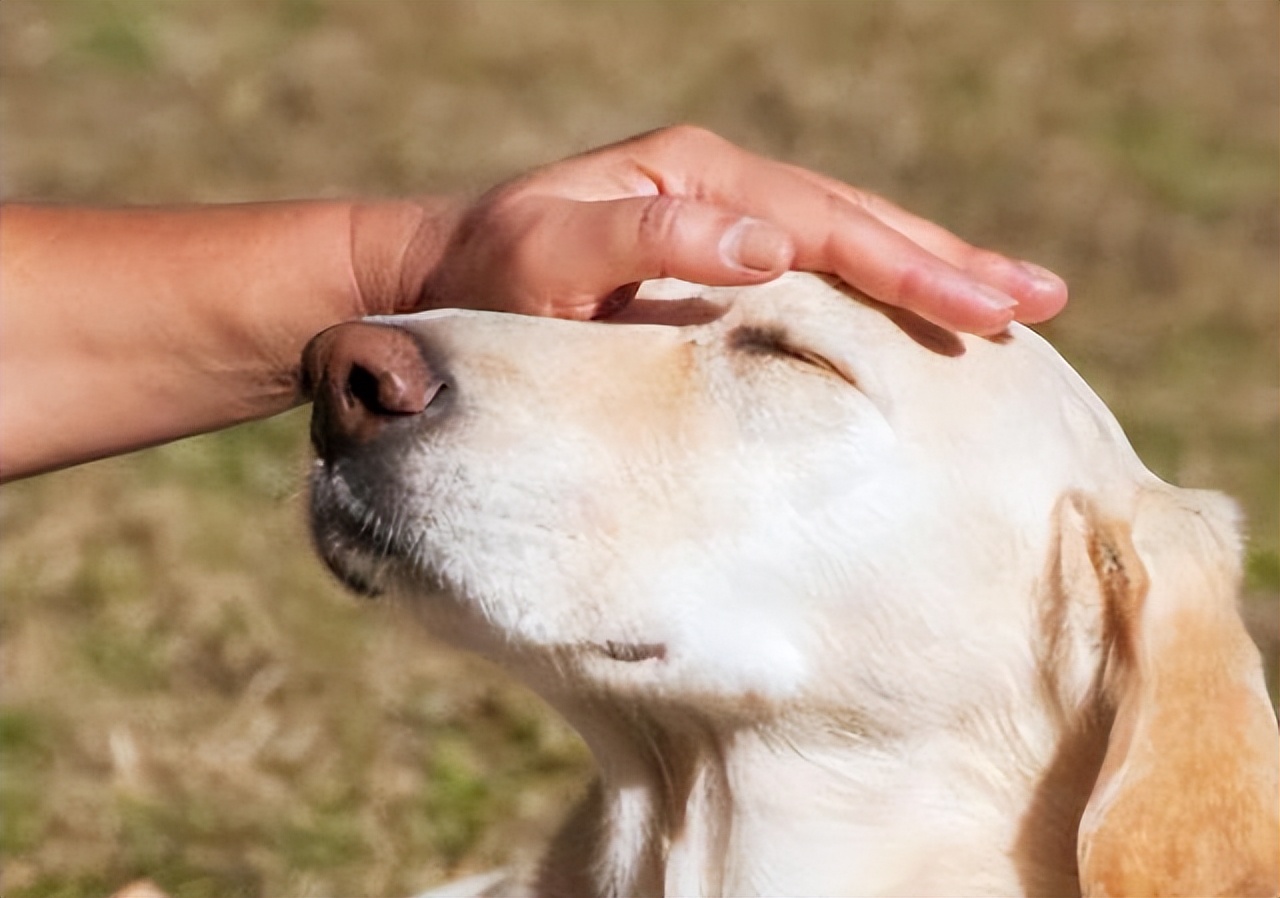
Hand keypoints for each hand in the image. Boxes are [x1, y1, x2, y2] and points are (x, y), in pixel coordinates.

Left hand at [369, 126, 1066, 334]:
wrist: (440, 278)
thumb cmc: (488, 279)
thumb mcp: (550, 255)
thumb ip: (650, 240)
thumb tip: (772, 247)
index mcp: (697, 177)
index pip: (827, 224)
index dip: (912, 267)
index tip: (989, 306)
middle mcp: (720, 185)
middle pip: (860, 222)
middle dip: (951, 264)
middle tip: (1042, 301)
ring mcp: (721, 213)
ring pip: (847, 241)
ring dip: (930, 271)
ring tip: (1013, 303)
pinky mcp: (713, 251)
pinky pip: (813, 269)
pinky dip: (875, 289)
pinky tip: (917, 311)